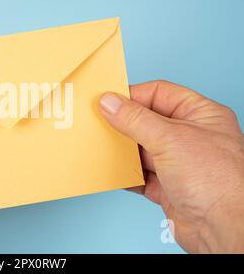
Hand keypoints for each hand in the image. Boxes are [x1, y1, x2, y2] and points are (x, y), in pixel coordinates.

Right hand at [99, 80, 243, 252]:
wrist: (224, 229)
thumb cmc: (218, 181)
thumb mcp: (170, 139)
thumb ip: (135, 120)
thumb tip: (110, 102)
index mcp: (201, 115)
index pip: (160, 94)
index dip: (133, 95)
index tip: (107, 100)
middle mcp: (191, 137)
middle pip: (148, 122)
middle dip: (124, 124)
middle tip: (99, 123)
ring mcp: (180, 163)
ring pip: (142, 149)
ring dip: (123, 151)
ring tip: (102, 146)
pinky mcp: (169, 187)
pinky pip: (140, 175)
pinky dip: (126, 174)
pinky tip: (113, 172)